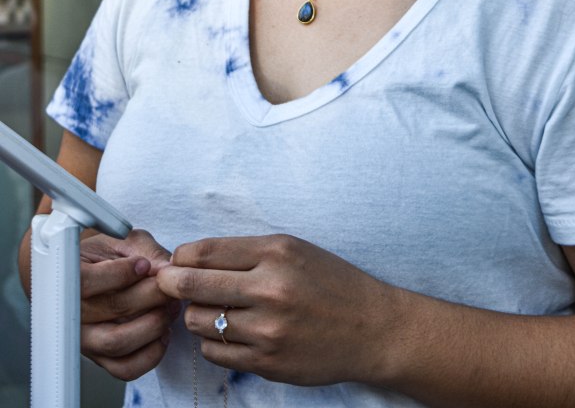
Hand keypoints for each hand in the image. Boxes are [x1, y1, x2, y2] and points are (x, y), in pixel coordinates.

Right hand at [80, 228, 178, 380]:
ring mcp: (87, 339)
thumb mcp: (126, 241)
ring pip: (118, 342)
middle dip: (151, 295)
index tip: (144, 265)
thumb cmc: (110, 254)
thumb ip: (146, 251)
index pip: (86, 281)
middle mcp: (74, 313)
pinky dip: (150, 353)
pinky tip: (162, 332)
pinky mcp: (102, 358)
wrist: (99, 272)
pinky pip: (124, 368)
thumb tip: (166, 268)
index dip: (121, 273)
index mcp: (70, 278)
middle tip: (170, 284)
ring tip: (170, 307)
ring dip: (153, 323)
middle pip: (113, 309)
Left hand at [156, 234, 399, 386]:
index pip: (205, 251)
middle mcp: (269, 289)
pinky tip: (229, 331)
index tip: (176, 261)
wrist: (371, 329)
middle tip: (165, 284)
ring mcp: (267, 329)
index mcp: (276, 252)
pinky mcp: (266, 362)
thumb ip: (245, 253)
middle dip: (171, 284)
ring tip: (213, 308)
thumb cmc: (331, 283)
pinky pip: (214, 352)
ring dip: (197, 314)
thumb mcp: (294, 250)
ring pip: (199, 321)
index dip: (180, 257)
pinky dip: (213, 341)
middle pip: (192, 285)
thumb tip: (191, 259)